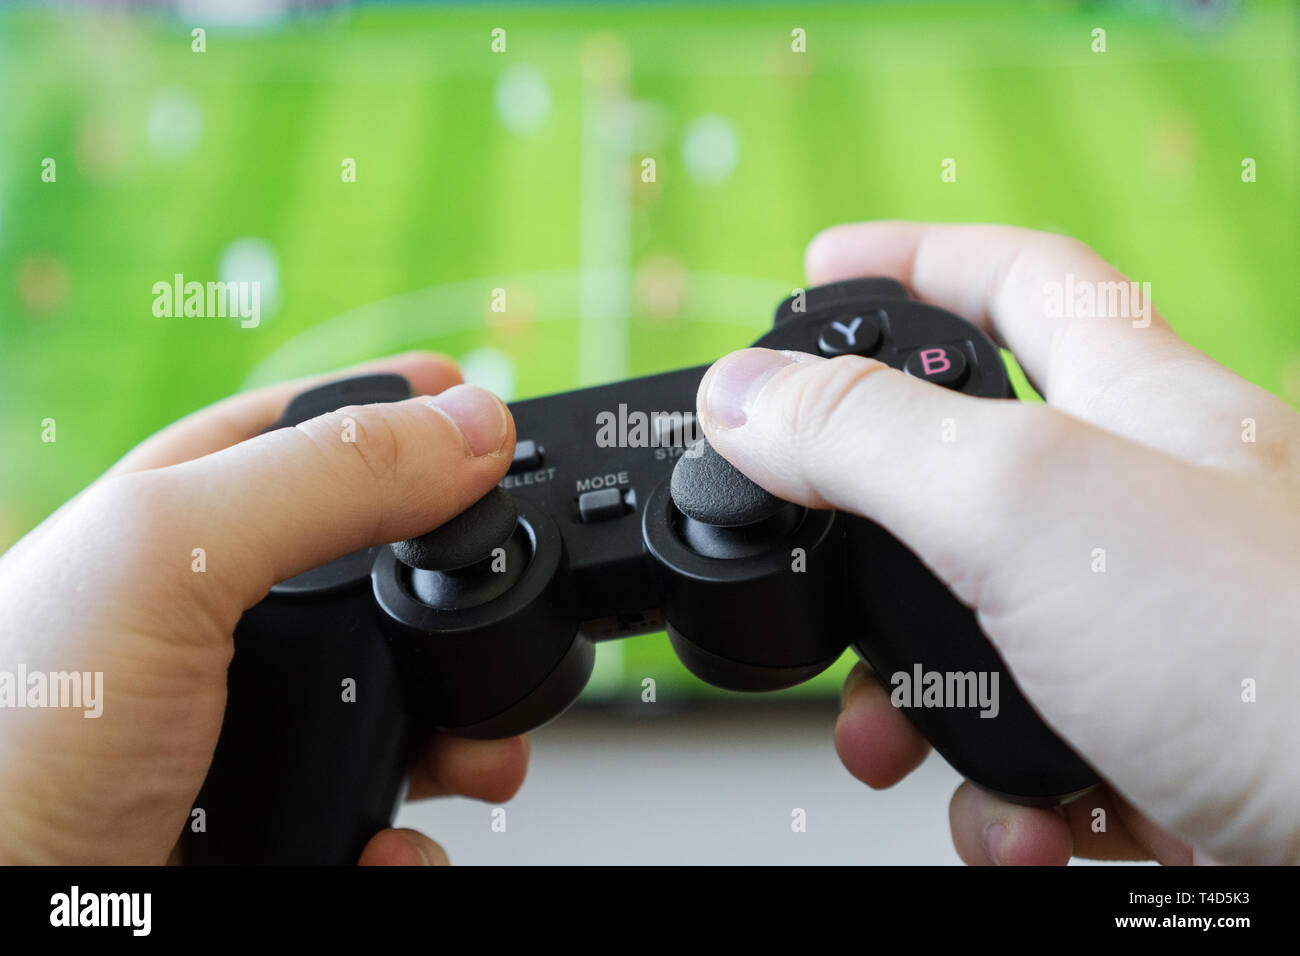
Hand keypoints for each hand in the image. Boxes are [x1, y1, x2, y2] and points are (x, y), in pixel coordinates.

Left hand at [0, 352, 527, 863]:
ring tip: (475, 759)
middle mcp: (233, 608)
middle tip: (508, 609)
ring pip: (410, 699)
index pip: (324, 428)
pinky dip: (406, 833)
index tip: (491, 415)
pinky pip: (385, 807)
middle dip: (464, 598)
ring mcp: (260, 715)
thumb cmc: (12, 736)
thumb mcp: (169, 555)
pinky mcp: (280, 811)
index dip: (409, 412)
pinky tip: (381, 841)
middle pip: (393, 571)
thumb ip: (328, 475)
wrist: (1, 907)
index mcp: (194, 510)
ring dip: (464, 733)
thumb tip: (472, 426)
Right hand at [696, 222, 1299, 864]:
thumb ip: (871, 439)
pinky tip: (1026, 824)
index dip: (912, 260)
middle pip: (962, 482)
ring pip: (977, 643)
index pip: (1015, 281)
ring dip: (910, 705)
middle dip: (865, 541)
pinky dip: (998, 800)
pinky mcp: (1152, 748)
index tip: (817, 271)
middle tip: (809, 572)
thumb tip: (744, 398)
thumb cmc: (1281, 659)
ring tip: (891, 746)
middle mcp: (1144, 511)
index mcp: (1134, 407)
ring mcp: (1148, 635)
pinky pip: (1032, 759)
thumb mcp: (1032, 506)